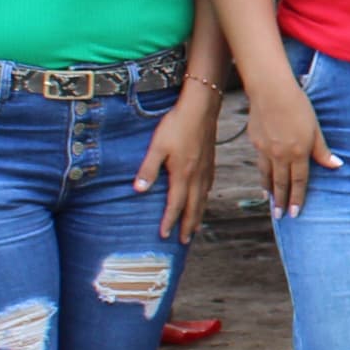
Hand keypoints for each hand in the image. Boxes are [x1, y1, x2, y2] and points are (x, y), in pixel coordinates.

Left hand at [136, 85, 221, 242]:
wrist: (201, 108)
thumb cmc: (177, 125)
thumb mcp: (157, 146)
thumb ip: (148, 169)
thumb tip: (138, 190)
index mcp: (182, 174)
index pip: (175, 204)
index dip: (169, 221)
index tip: (164, 235)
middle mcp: (197, 176)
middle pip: (193, 207)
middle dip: (187, 225)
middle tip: (184, 241)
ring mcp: (206, 169)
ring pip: (203, 199)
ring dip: (198, 215)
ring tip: (194, 227)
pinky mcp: (210, 161)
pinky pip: (208, 188)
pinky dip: (205, 199)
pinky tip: (203, 198)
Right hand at [248, 74, 340, 215]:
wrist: (271, 91)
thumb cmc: (298, 106)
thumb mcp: (315, 128)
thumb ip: (322, 150)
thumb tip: (336, 165)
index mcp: (298, 152)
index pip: (299, 181)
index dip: (297, 198)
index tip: (296, 213)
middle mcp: (280, 155)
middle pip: (281, 183)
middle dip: (281, 201)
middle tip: (280, 216)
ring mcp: (266, 149)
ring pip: (267, 176)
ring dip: (269, 191)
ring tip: (270, 203)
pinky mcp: (256, 142)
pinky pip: (260, 164)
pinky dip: (262, 175)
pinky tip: (263, 180)